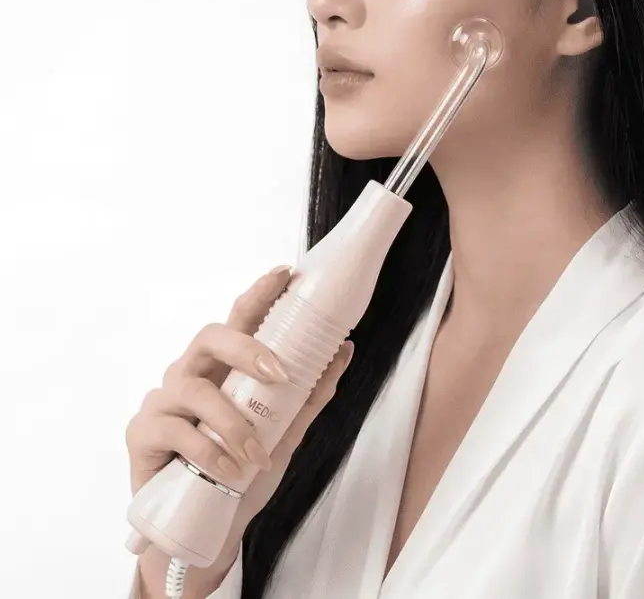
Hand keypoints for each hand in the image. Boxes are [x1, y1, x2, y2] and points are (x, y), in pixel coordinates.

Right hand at [125, 265, 353, 571]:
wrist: (204, 529)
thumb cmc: (240, 472)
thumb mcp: (284, 433)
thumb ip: (309, 394)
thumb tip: (344, 349)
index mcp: (223, 368)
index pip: (240, 320)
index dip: (259, 293)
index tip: (285, 273)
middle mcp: (190, 373)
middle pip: (211, 337)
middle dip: (246, 348)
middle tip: (280, 373)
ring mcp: (161, 400)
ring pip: (195, 389)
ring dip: (232, 423)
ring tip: (255, 454)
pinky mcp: (141, 432)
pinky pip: (176, 430)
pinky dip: (209, 452)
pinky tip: (229, 470)